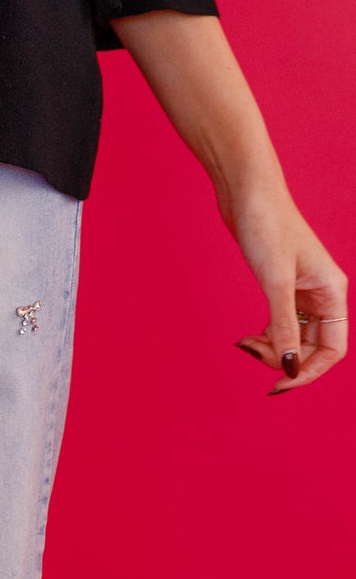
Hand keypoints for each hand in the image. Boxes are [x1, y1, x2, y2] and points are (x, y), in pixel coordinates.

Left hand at [225, 182, 346, 393]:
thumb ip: (283, 326)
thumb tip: (289, 366)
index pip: (333, 349)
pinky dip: (265, 336)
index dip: (310, 371)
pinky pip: (281, 325)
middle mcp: (323, 294)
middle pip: (313, 347)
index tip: (281, 383)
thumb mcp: (275, 282)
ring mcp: (303, 291)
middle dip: (284, 358)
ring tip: (245, 343)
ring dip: (271, 349)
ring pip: (295, 338)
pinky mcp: (283, 287)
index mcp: (332, 291)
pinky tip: (245, 338)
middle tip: (251, 353)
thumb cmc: (267, 227)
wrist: (248, 195)